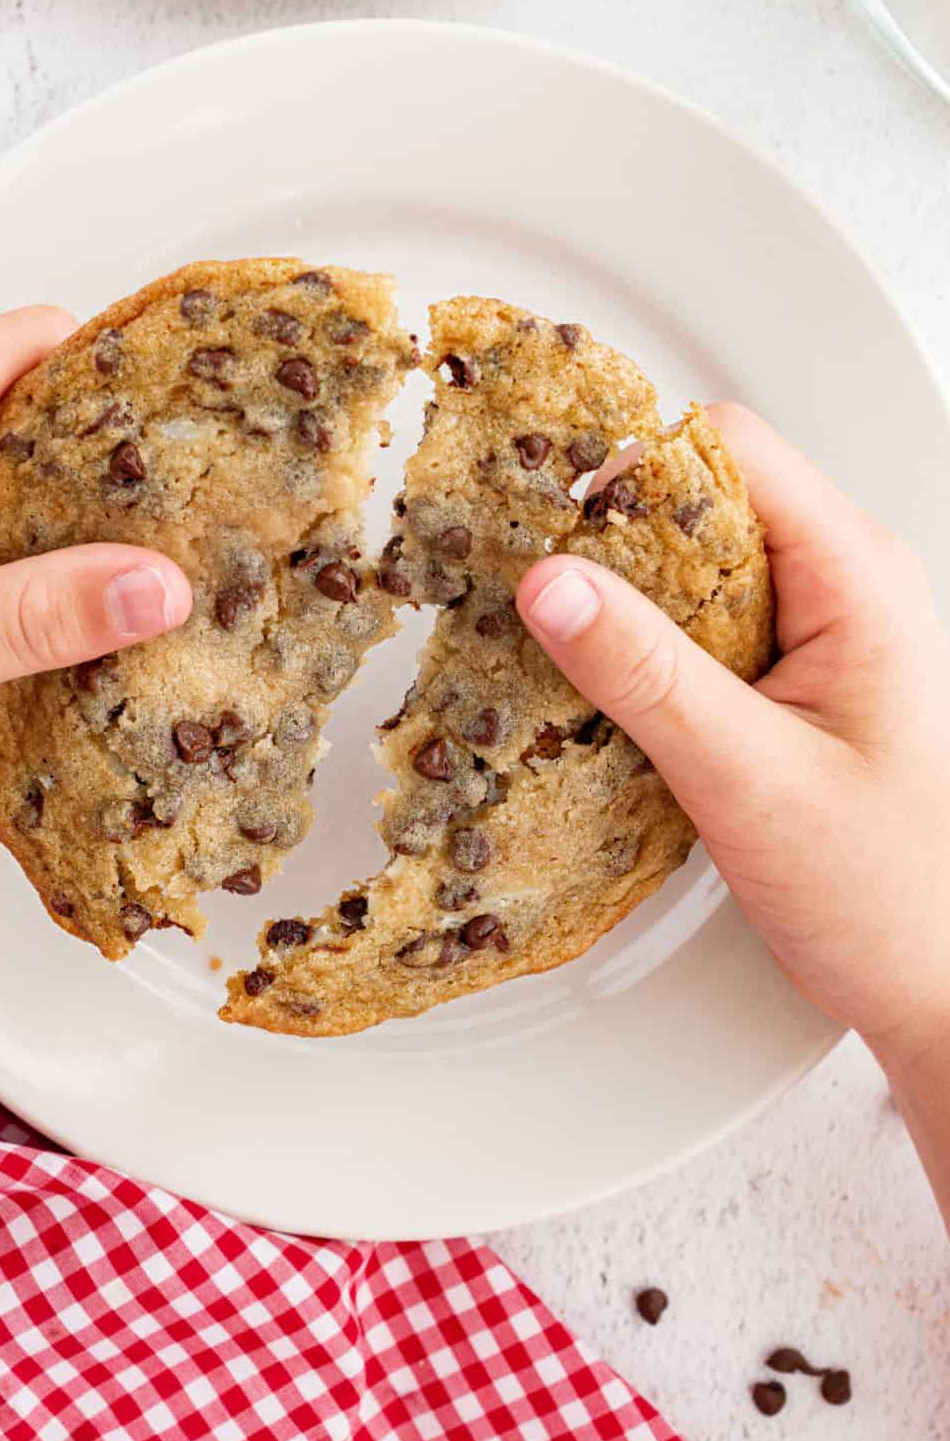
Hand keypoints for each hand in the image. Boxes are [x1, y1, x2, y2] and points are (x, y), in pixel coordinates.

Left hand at [0, 308, 191, 817]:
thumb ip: (33, 617)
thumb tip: (156, 586)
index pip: (30, 348)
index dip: (122, 375)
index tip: (202, 419)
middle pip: (40, 410)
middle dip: (121, 460)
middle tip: (206, 510)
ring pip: (25, 479)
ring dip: (88, 523)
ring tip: (173, 562)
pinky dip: (51, 565)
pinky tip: (101, 606)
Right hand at [517, 404, 949, 1069]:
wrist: (942, 990)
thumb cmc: (892, 894)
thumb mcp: (751, 779)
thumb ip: (646, 676)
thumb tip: (553, 585)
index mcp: (857, 578)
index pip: (730, 450)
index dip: (630, 468)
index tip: (548, 519)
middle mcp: (843, 587)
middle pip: (703, 497)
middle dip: (612, 536)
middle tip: (533, 588)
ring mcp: (817, 633)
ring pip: (693, 565)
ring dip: (623, 600)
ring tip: (554, 643)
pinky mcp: (788, 681)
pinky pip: (699, 626)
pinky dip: (642, 648)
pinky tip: (599, 691)